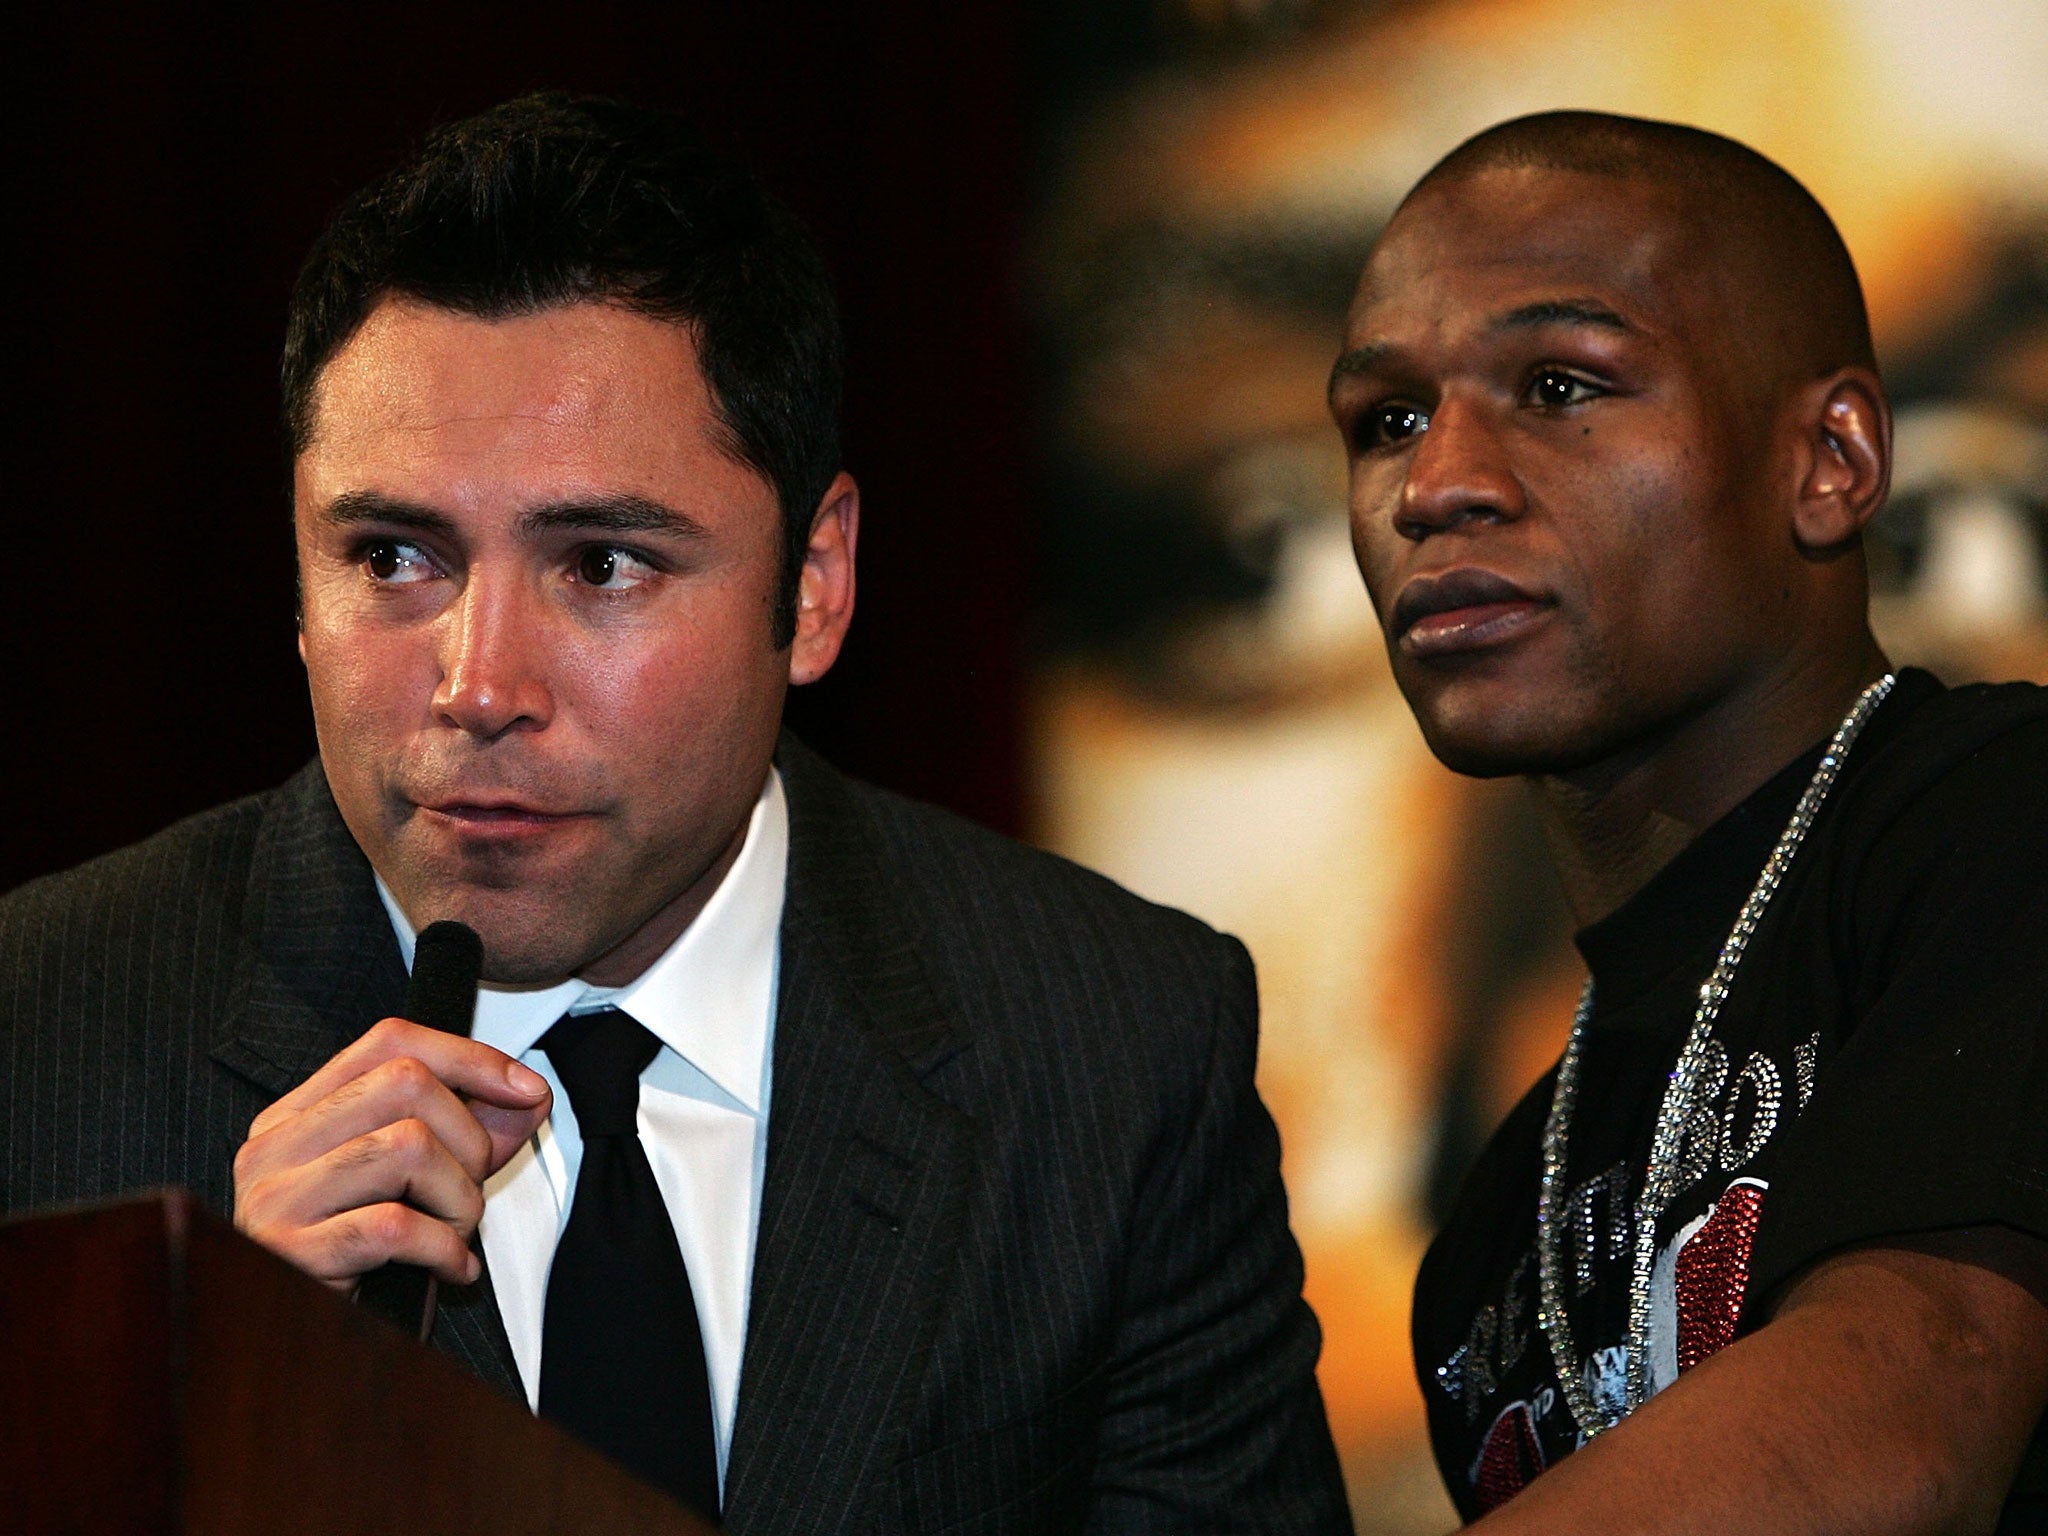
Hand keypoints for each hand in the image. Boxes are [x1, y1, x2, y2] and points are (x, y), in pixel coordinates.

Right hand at [233, 1018, 551, 1291]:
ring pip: (407, 1146)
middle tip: (470, 1191)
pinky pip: (395, 1225)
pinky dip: (444, 1248)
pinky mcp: (288, 1252)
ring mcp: (273, 1197)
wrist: (306, 1344)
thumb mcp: (419, 1182)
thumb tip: (529, 1092)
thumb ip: (470, 1130)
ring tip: (456, 1234)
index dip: (469, 1057)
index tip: (527, 1090)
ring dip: (460, 1198)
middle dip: (469, 1138)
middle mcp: (275, 1146)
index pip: (389, 1042)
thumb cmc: (362, 1263)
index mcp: (298, 1115)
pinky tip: (450, 1268)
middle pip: (406, 1083)